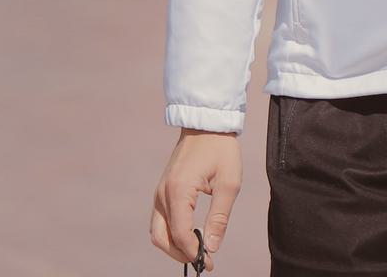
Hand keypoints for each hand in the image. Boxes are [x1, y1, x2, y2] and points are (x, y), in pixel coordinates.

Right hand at [150, 129, 241, 269]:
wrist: (206, 124)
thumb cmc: (220, 150)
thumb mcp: (229, 185)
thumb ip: (219, 218)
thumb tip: (211, 247)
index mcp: (178, 191)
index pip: (180, 234)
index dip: (194, 253)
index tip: (209, 263)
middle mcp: (163, 193)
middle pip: (160, 237)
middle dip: (180, 254)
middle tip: (203, 261)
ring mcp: (160, 191)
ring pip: (157, 230)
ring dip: (174, 245)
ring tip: (198, 250)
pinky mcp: (163, 190)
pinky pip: (160, 219)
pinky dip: (172, 233)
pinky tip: (191, 234)